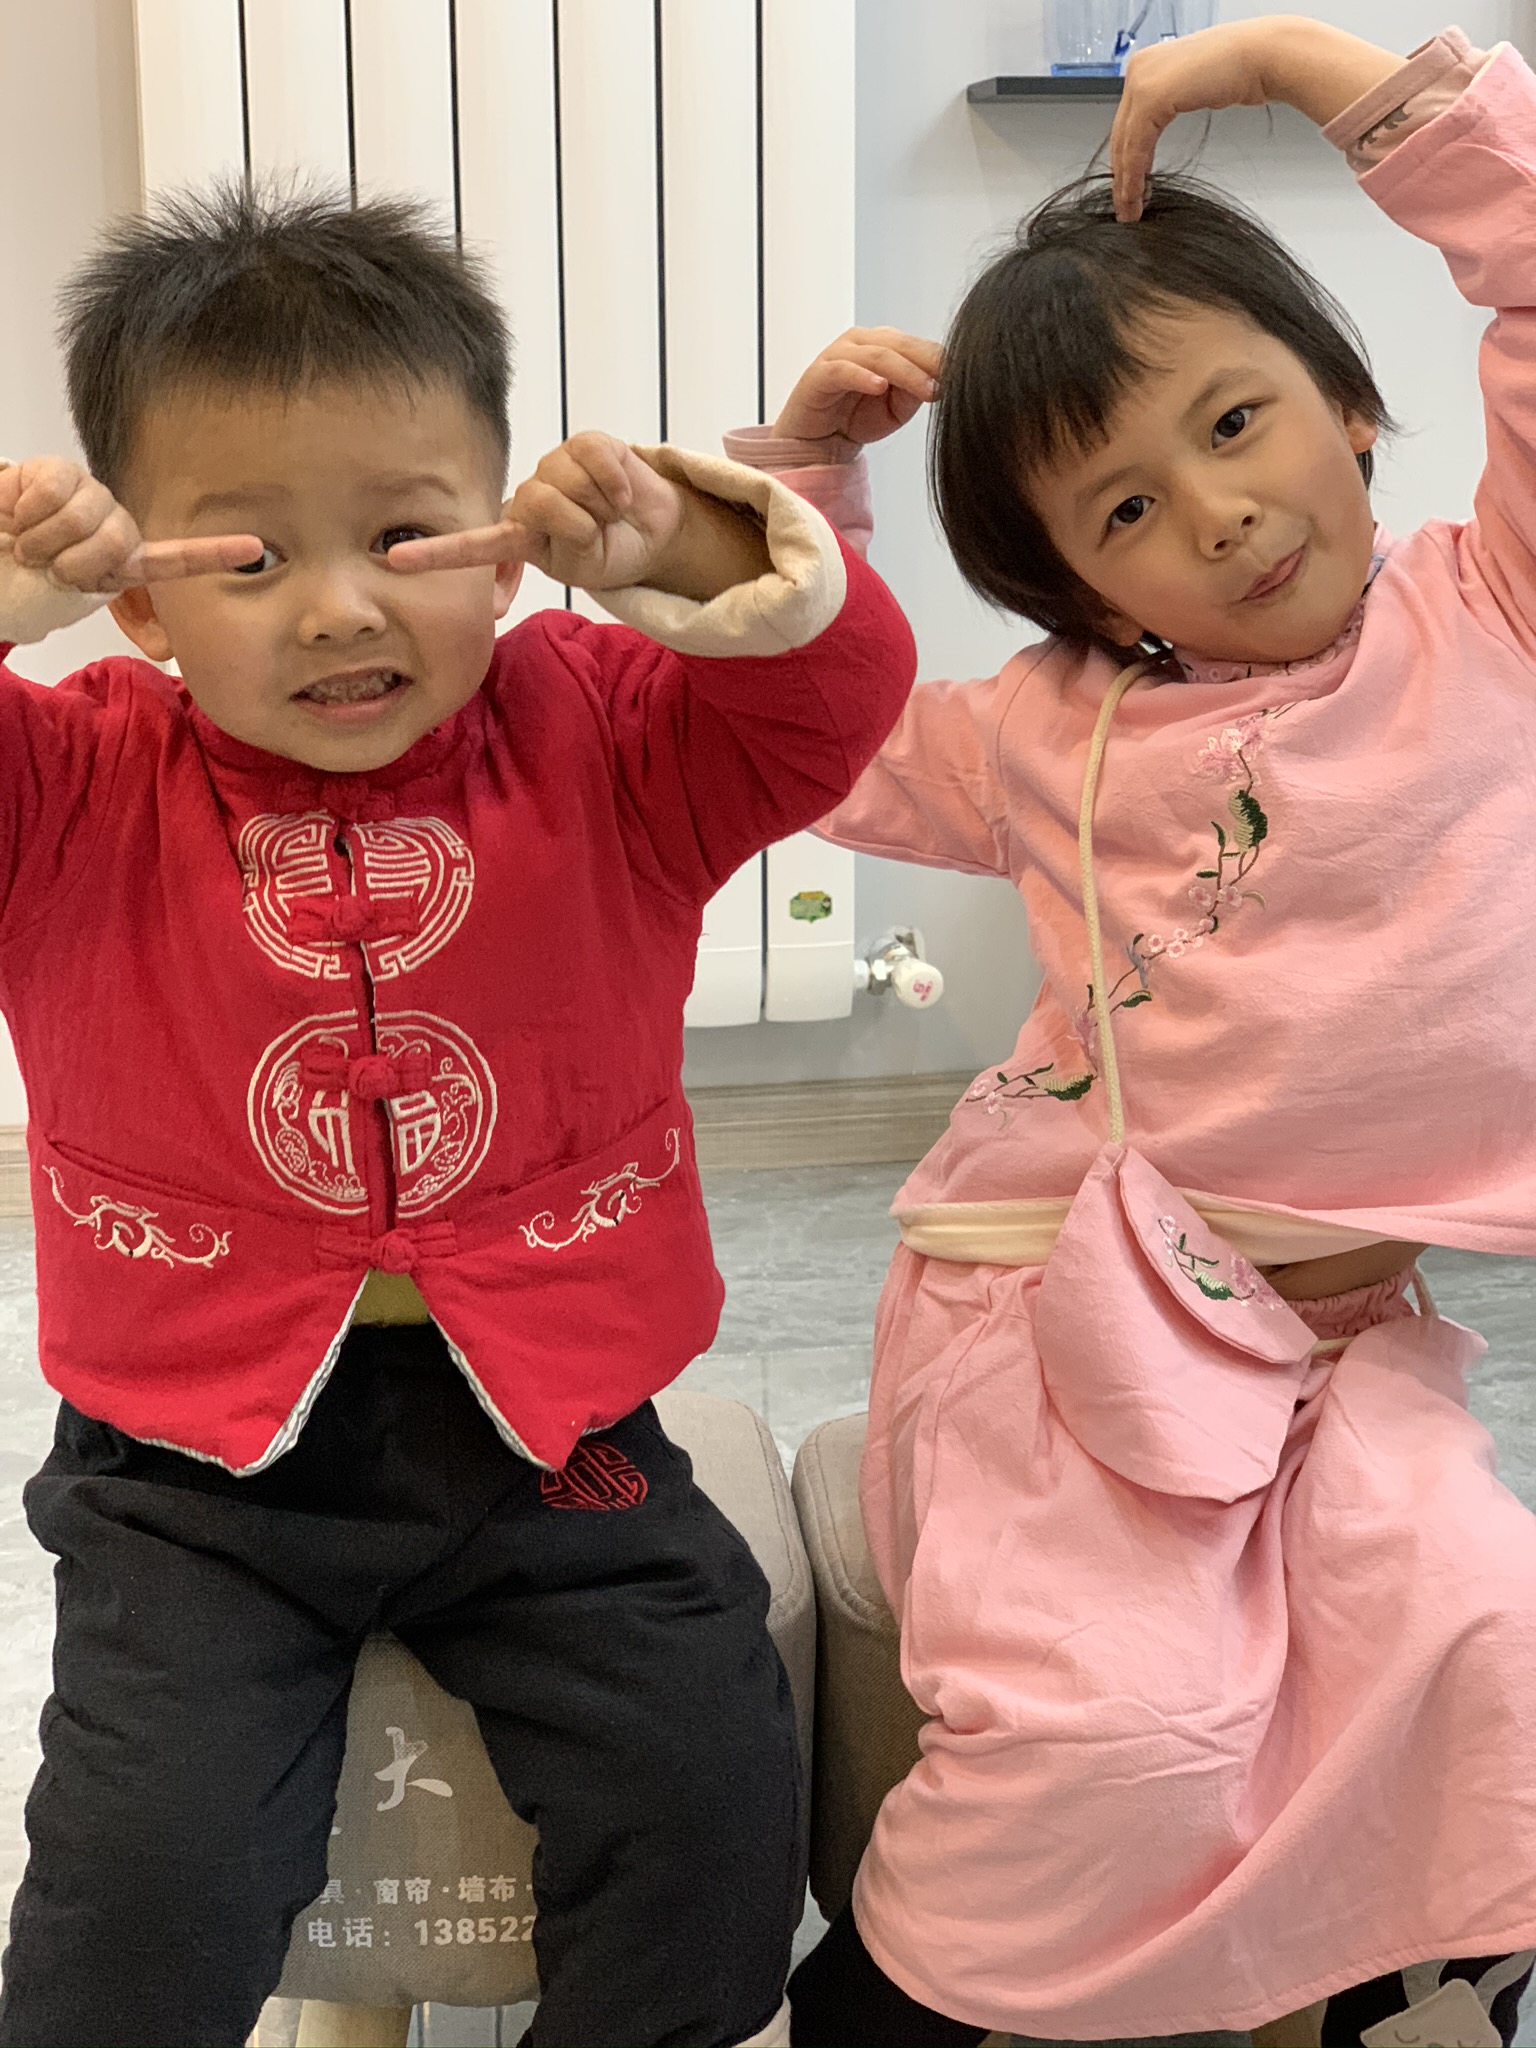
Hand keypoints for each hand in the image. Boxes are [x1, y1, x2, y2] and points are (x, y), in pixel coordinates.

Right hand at [0, 457, 260, 589]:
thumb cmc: (28, 573)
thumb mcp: (68, 593)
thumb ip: (100, 591)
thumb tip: (150, 633)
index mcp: (127, 560)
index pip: (180, 558)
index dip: (215, 552)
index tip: (255, 547)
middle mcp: (118, 525)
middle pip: (113, 543)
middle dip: (68, 563)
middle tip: (47, 564)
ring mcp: (93, 496)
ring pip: (78, 519)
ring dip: (39, 541)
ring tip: (31, 542)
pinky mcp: (62, 470)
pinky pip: (50, 493)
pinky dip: (24, 513)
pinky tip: (19, 514)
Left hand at [386, 432, 689, 591]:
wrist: (654, 534)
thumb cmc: (610, 552)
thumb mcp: (580, 564)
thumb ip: (557, 541)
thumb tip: (550, 511)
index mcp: (518, 536)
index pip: (473, 546)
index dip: (436, 554)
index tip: (395, 562)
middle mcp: (529, 498)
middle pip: (541, 502)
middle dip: (581, 522)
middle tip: (598, 530)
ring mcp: (554, 468)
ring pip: (570, 480)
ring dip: (604, 503)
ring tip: (611, 511)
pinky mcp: (584, 444)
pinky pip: (594, 456)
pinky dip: (616, 481)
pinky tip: (621, 492)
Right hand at [773, 327, 941, 452]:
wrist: (816, 443)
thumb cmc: (855, 420)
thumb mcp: (896, 410)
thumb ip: (914, 393)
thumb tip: (938, 383)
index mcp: (884, 344)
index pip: (918, 345)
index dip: (941, 360)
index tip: (965, 375)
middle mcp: (862, 342)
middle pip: (901, 345)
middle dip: (928, 363)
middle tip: (950, 380)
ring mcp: (838, 355)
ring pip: (877, 355)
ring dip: (905, 372)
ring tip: (926, 389)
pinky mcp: (818, 374)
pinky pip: (842, 370)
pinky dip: (862, 376)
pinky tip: (879, 386)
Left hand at [1110, 17, 1402, 220]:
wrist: (1262, 56)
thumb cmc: (1239, 71)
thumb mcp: (1192, 89)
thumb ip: (1169, 104)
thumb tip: (1154, 133)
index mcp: (1147, 64)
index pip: (1126, 122)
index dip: (1124, 161)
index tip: (1127, 191)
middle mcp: (1139, 68)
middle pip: (1120, 135)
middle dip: (1121, 177)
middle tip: (1125, 209)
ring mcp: (1143, 80)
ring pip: (1123, 144)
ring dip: (1126, 183)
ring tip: (1131, 211)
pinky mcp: (1151, 96)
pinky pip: (1135, 146)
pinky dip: (1135, 176)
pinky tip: (1139, 196)